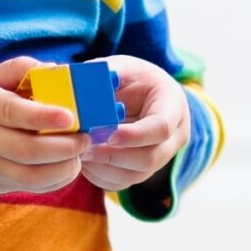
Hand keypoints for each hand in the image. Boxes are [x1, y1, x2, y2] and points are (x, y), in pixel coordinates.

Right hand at [0, 57, 88, 209]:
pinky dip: (57, 179)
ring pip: (34, 176)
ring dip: (65, 166)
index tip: (69, 116)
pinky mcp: (0, 184)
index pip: (11, 112)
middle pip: (28, 150)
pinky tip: (67, 164)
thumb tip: (57, 70)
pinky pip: (34, 188)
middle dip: (65, 145)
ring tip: (80, 150)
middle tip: (86, 135)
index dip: (42, 116)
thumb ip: (15, 70)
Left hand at [79, 55, 189, 191]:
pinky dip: (101, 177)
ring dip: (104, 168)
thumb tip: (76, 80)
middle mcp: (175, 136)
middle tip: (85, 147)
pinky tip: (84, 162)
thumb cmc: (133, 78)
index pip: (161, 128)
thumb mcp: (123, 67)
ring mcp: (162, 156)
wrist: (144, 94)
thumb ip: (104, 73)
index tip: (107, 133)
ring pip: (136, 175)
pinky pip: (124, 183)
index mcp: (173, 105)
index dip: (134, 135)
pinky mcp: (145, 170)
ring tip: (80, 154)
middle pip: (151, 158)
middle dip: (114, 156)